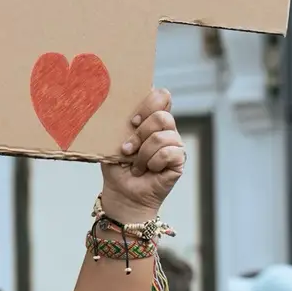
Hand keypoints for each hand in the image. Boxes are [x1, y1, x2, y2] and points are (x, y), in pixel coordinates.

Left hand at [99, 88, 184, 223]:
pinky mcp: (179, 160)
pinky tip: (149, 170)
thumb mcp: (112, 142)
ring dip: (143, 153)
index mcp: (150, 119)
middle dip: (140, 134)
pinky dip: (153, 163)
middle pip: (162, 116)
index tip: (133, 120)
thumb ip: (118, 124)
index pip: (161, 96)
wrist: (122, 194)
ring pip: (162, 136)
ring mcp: (174, 144)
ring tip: (136, 165)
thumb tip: (115, 108)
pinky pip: (168, 152)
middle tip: (127, 149)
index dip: (149, 103)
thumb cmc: (116, 167)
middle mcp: (165, 129)